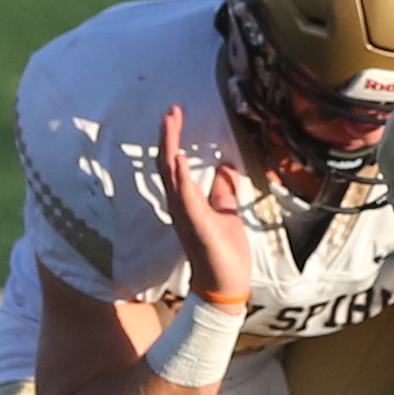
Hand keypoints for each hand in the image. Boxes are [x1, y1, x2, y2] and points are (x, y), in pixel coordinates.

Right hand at [156, 103, 250, 304]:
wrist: (226, 284)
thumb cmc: (224, 252)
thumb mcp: (226, 212)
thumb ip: (223, 190)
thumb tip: (226, 166)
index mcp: (186, 201)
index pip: (174, 164)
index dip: (173, 139)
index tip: (175, 114)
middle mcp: (180, 205)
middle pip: (166, 164)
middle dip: (168, 136)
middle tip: (170, 110)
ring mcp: (185, 215)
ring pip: (171, 175)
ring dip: (170, 147)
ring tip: (170, 123)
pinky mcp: (196, 225)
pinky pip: (185, 198)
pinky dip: (182, 178)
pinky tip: (180, 159)